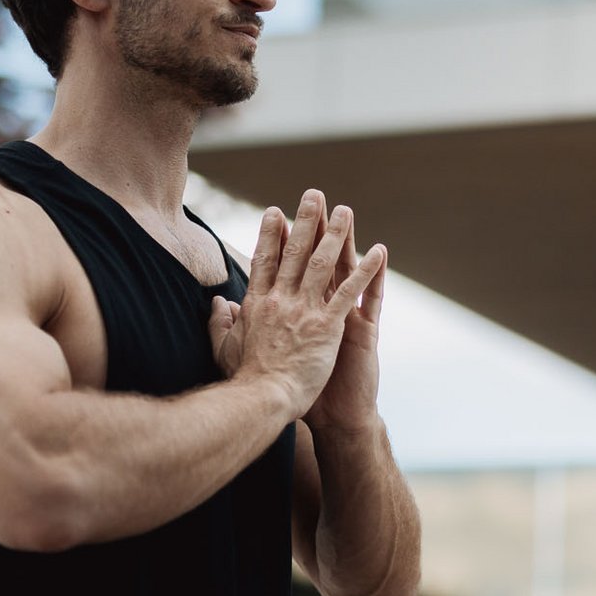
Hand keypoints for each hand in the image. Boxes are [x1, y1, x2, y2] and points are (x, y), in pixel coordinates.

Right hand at [207, 189, 385, 420]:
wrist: (263, 400)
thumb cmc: (244, 381)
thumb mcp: (224, 348)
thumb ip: (218, 323)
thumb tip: (215, 303)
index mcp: (257, 304)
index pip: (264, 260)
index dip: (270, 234)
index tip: (276, 212)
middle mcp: (281, 300)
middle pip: (294, 251)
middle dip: (306, 220)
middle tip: (314, 195)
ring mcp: (305, 310)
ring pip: (322, 263)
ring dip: (336, 234)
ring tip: (346, 211)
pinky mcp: (328, 325)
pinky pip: (350, 291)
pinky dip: (366, 270)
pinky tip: (379, 252)